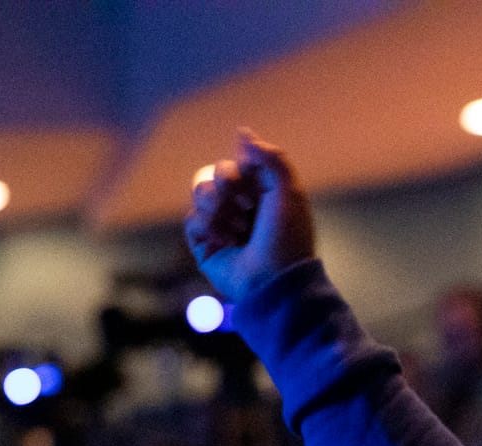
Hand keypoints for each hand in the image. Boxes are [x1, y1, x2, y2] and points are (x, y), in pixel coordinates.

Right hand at [185, 131, 316, 305]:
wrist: (274, 278)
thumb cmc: (287, 237)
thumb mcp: (289, 191)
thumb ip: (271, 158)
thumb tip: (243, 132)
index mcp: (260, 192)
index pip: (237, 163)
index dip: (240, 170)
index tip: (254, 185)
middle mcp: (239, 207)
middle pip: (215, 173)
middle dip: (228, 186)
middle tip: (246, 207)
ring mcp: (221, 225)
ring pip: (200, 192)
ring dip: (218, 207)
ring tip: (237, 229)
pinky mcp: (205, 244)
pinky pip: (192, 219)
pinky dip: (209, 227)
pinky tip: (226, 241)